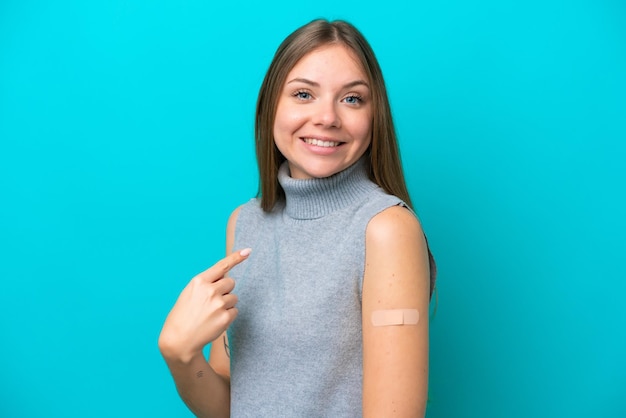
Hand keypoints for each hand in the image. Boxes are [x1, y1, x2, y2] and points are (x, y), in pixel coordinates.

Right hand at [158, 248, 250, 362]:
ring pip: (234, 298)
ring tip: (210, 314)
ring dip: (226, 304)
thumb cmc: (183, 315)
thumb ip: (206, 284)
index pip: (221, 266)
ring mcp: (219, 304)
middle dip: (225, 290)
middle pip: (231, 282)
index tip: (247, 251)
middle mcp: (210, 290)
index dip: (235, 258)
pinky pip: (235, 311)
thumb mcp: (189, 293)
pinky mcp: (225, 317)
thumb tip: (226, 277)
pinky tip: (214, 321)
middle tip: (211, 302)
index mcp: (199, 281)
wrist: (179, 340)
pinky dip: (228, 316)